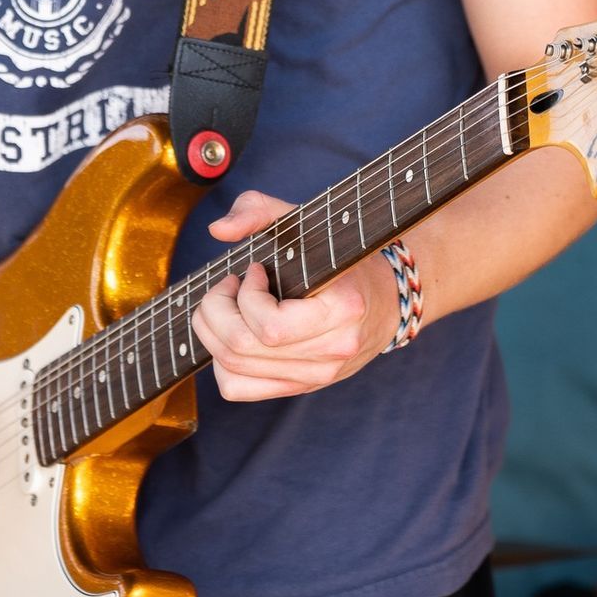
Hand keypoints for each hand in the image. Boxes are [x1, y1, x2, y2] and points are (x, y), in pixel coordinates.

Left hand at [190, 190, 395, 401]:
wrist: (383, 301)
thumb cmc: (338, 257)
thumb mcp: (305, 221)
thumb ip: (259, 209)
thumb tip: (217, 229)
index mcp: (342, 311)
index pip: (271, 327)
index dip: (246, 295)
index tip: (254, 269)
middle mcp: (330, 352)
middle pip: (241, 348)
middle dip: (215, 309)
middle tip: (226, 285)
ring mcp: (314, 376)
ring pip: (233, 370)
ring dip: (212, 331)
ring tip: (227, 305)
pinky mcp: (298, 387)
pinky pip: (237, 387)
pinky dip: (220, 360)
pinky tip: (234, 331)